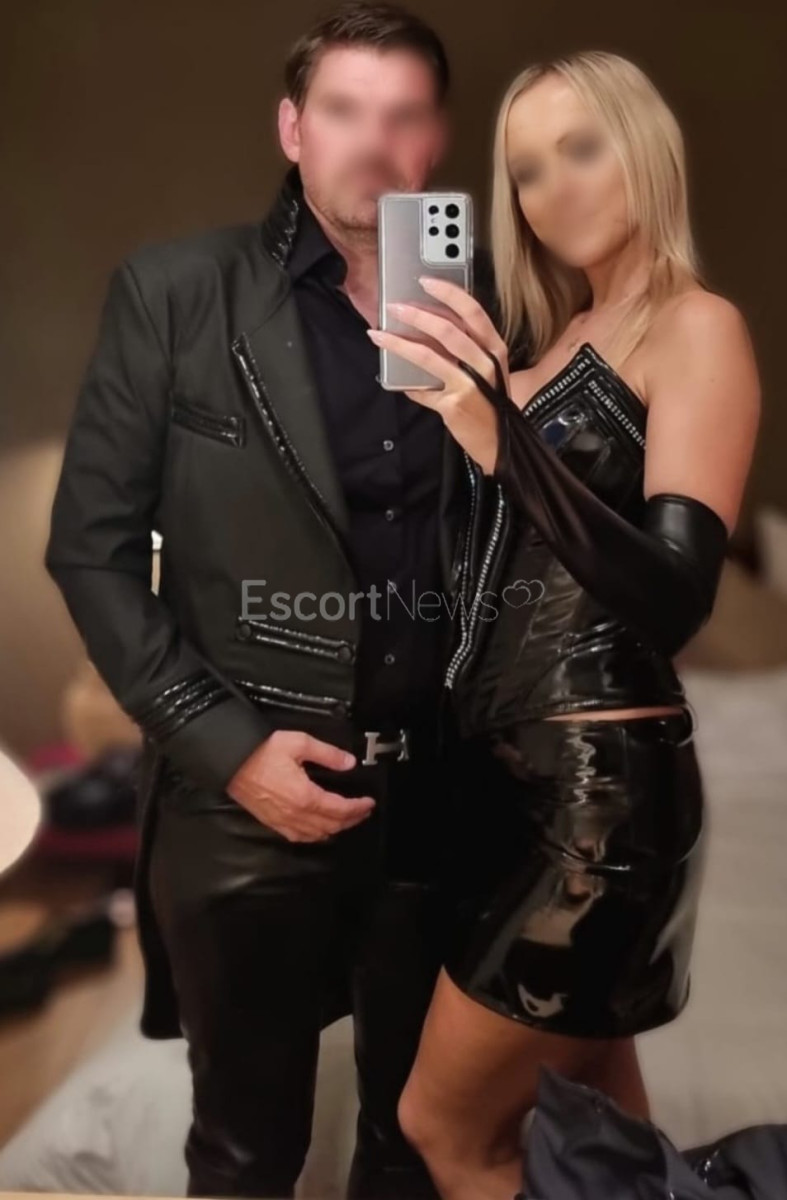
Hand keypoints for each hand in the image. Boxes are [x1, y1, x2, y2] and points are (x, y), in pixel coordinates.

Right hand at [225, 729, 374, 841]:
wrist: (230, 761)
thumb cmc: (262, 751)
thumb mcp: (299, 743)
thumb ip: (327, 754)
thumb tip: (349, 762)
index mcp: (306, 796)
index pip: (340, 809)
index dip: (358, 808)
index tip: (369, 802)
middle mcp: (296, 814)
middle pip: (332, 825)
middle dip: (351, 820)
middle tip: (363, 811)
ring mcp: (283, 821)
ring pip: (317, 834)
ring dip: (335, 829)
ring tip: (346, 820)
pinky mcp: (272, 822)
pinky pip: (298, 837)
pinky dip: (314, 836)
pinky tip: (319, 831)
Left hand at [366, 276, 510, 473]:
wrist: (501, 444)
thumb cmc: (491, 406)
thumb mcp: (488, 373)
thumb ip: (464, 353)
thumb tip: (427, 336)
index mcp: (495, 349)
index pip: (473, 312)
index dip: (448, 293)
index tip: (426, 282)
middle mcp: (486, 363)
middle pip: (448, 329)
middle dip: (416, 314)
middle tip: (394, 307)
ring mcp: (471, 384)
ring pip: (429, 355)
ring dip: (400, 342)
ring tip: (380, 334)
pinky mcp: (455, 404)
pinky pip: (423, 388)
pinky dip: (408, 384)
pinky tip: (394, 380)